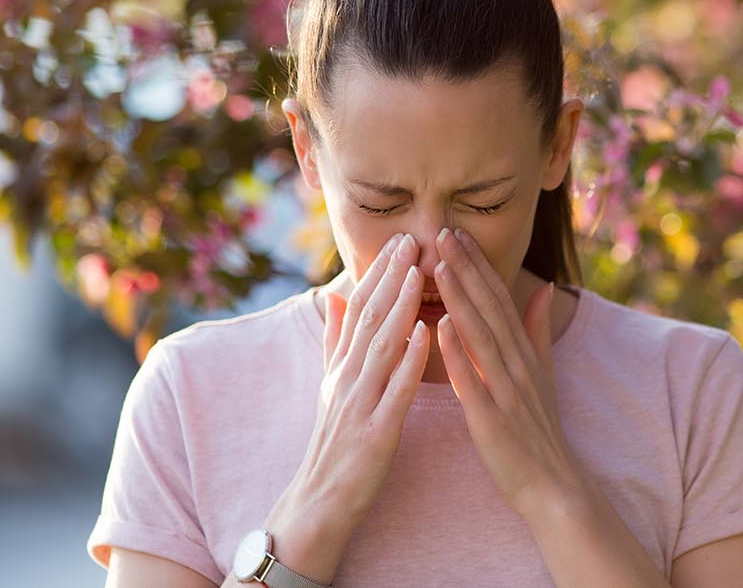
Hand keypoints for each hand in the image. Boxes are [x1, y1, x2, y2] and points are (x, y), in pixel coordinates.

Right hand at [263, 232, 428, 577]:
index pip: (358, 307)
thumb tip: (332, 297)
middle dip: (390, 276)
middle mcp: (346, 377)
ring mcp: (358, 404)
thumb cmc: (333, 445)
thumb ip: (334, 342)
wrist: (318, 505)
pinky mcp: (373, 433)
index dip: (378, 271)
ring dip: (399, 307)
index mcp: (341, 366)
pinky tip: (423, 335)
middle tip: (412, 238)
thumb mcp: (330, 388)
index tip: (401, 238)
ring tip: (419, 272)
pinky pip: (392, 392)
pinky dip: (407, 361)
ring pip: (379, 346)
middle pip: (367, 317)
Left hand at [432, 226, 585, 521]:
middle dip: (466, 268)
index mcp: (522, 352)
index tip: (457, 231)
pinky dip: (458, 353)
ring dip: (460, 298)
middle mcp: (516, 363)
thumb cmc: (539, 429)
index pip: (498, 298)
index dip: (478, 264)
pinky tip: (440, 327)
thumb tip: (544, 288)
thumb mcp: (544, 373)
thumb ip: (537, 330)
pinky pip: (473, 381)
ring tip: (438, 265)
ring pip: (480, 335)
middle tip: (443, 231)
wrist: (552, 484)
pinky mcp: (492, 418)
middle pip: (489, 307)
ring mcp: (506, 389)